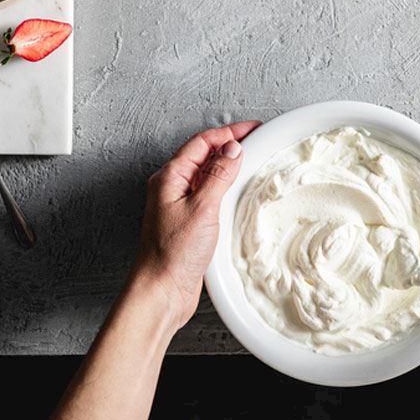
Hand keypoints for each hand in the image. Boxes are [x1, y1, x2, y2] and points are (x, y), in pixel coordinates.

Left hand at [132, 121, 261, 329]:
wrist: (161, 291)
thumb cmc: (172, 254)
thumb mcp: (201, 209)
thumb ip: (218, 176)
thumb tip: (232, 149)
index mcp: (169, 177)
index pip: (202, 142)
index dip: (229, 132)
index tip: (253, 128)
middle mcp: (172, 188)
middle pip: (204, 154)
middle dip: (230, 144)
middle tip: (257, 140)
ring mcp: (179, 205)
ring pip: (207, 174)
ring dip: (229, 165)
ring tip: (252, 160)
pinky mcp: (189, 222)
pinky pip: (209, 194)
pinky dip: (226, 187)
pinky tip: (238, 192)